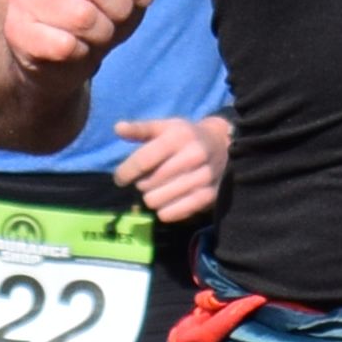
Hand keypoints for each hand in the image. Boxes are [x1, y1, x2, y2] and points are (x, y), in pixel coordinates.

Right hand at [0, 0, 166, 80]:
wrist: (56, 54)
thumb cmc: (98, 8)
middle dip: (122, 8)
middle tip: (117, 18)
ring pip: (82, 16)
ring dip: (102, 33)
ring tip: (96, 34)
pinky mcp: (14, 30)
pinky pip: (64, 45)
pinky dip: (80, 53)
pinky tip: (73, 49)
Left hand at [110, 107, 231, 229]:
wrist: (223, 145)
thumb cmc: (186, 137)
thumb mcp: (165, 127)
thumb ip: (141, 129)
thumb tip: (118, 128)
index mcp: (178, 137)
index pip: (142, 161)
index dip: (125, 172)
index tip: (120, 178)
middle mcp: (192, 156)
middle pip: (147, 184)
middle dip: (142, 183)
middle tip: (150, 179)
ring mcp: (202, 178)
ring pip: (156, 201)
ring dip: (152, 197)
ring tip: (160, 188)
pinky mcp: (208, 196)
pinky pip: (171, 214)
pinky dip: (164, 210)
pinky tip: (168, 201)